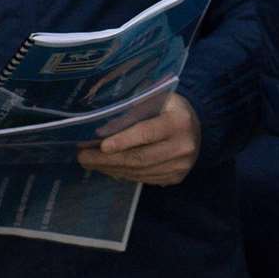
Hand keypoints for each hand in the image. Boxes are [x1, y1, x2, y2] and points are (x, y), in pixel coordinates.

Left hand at [77, 93, 200, 186]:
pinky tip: (108, 168)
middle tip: (83, 156)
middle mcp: (183, 146)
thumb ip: (132, 109)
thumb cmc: (167, 107)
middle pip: (140, 157)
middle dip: (107, 159)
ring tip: (90, 162)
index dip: (123, 140)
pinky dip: (123, 174)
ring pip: (139, 171)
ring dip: (111, 168)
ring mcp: (181, 166)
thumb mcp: (154, 98)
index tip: (101, 145)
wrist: (196, 127)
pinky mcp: (176, 178)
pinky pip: (144, 179)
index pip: (147, 133)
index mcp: (179, 121)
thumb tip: (101, 127)